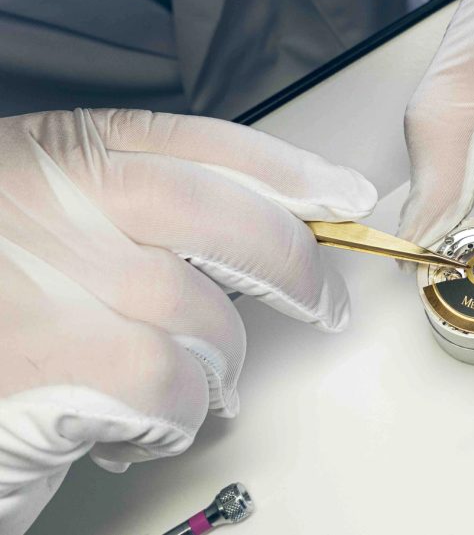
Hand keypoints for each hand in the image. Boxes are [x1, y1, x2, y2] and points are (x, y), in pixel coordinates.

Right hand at [0, 109, 375, 532]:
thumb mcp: (34, 221)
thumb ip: (125, 212)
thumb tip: (256, 228)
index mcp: (51, 155)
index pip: (199, 142)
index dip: (287, 168)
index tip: (342, 193)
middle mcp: (55, 202)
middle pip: (229, 220)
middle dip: (297, 266)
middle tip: (327, 306)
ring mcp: (55, 278)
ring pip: (208, 320)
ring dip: (213, 369)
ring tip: (178, 389)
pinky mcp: (56, 364)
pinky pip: (172, 388)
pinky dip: (172, 418)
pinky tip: (131, 428)